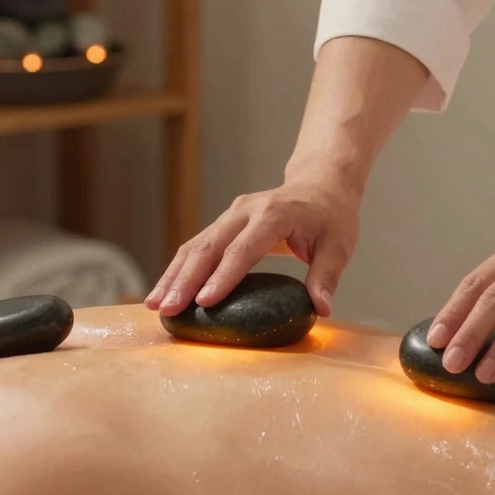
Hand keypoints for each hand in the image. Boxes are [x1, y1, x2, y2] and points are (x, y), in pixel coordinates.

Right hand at [145, 178, 360, 316]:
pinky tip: (165, 291)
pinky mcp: (223, 224)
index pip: (243, 249)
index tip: (204, 303)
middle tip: (167, 309)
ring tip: (155, 304)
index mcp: (273, 215)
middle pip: (208, 246)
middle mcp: (245, 211)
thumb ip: (327, 276)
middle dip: (184, 280)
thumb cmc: (331, 217)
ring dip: (172, 276)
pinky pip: (196, 247)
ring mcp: (230, 215)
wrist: (320, 185)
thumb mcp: (340, 245)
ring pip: (194, 245)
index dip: (222, 277)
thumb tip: (321, 308)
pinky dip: (179, 270)